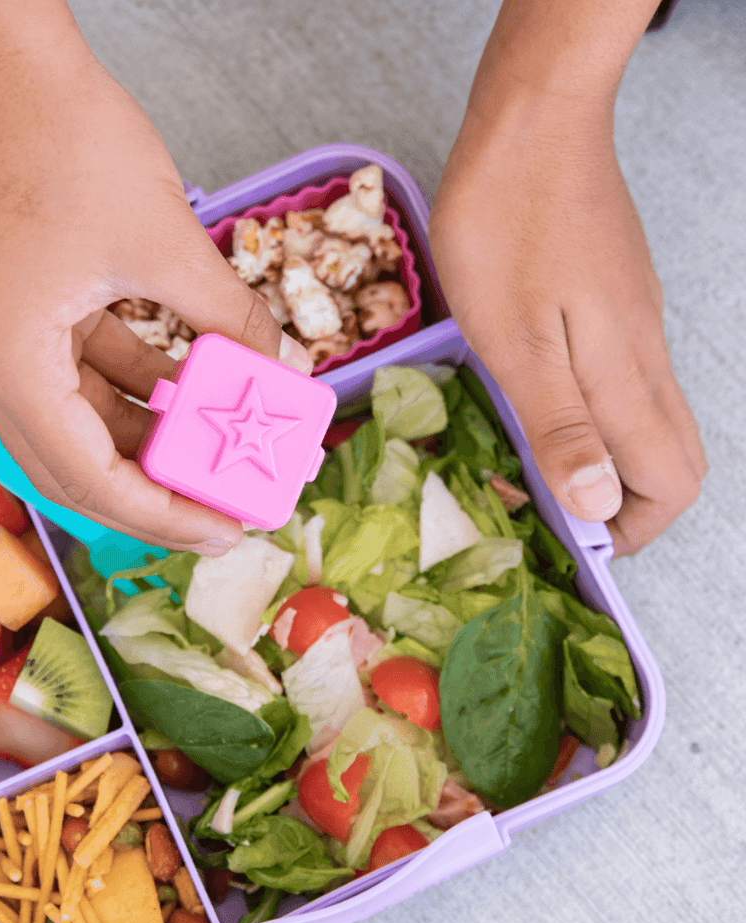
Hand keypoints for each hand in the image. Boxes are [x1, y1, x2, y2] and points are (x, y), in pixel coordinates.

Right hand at [0, 1, 310, 555]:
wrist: (8, 65)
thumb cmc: (68, 139)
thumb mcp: (168, 242)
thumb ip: (228, 319)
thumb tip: (277, 375)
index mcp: (6, 361)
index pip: (88, 478)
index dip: (161, 516)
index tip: (225, 533)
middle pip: (74, 468)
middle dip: (153, 494)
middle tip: (221, 513)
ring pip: (76, 428)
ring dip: (144, 440)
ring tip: (214, 453)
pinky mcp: (11, 319)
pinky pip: (75, 380)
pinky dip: (128, 391)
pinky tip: (182, 393)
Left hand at [430, 95, 704, 554]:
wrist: (530, 127)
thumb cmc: (509, 226)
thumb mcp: (515, 338)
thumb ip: (560, 423)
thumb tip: (599, 503)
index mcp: (625, 377)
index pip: (672, 482)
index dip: (631, 528)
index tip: (573, 537)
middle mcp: (643, 357)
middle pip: (672, 458)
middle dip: (623, 504)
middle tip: (551, 511)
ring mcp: (633, 325)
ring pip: (646, 420)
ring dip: (602, 460)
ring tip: (532, 468)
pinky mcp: (613, 300)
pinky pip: (621, 380)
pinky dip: (590, 416)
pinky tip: (536, 404)